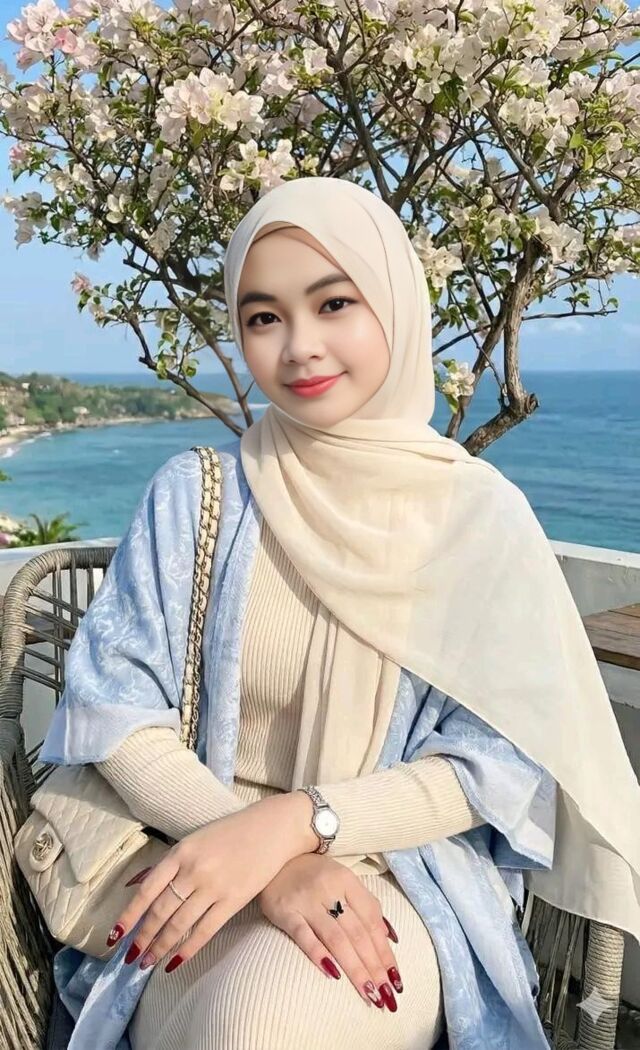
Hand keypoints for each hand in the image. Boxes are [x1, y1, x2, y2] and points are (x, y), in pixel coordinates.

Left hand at [106, 792, 317, 971]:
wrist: (273, 828)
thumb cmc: (232, 832)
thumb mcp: (196, 839)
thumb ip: (170, 862)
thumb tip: (137, 884)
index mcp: (181, 852)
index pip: (147, 890)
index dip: (129, 916)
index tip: (114, 936)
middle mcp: (194, 870)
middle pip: (161, 911)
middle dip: (142, 938)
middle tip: (129, 958)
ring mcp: (214, 886)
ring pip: (179, 924)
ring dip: (159, 947)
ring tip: (146, 963)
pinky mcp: (234, 900)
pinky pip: (205, 931)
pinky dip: (187, 950)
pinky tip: (174, 963)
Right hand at [257, 853, 402, 1011]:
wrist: (274, 855)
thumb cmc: (313, 873)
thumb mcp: (342, 879)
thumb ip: (365, 905)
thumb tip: (390, 937)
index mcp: (347, 880)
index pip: (372, 920)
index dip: (385, 951)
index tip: (395, 980)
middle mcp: (329, 889)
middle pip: (357, 933)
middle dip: (374, 967)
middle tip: (386, 997)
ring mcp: (306, 901)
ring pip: (336, 939)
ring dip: (354, 968)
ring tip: (368, 993)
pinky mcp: (285, 912)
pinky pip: (304, 936)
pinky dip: (319, 955)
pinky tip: (333, 975)